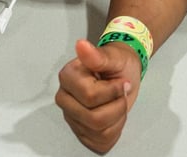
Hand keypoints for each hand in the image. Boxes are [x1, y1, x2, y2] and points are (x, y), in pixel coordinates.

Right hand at [55, 39, 140, 153]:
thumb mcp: (113, 57)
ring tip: (116, 102)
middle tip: (119, 93)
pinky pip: (101, 141)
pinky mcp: (81, 130)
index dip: (113, 92)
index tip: (121, 82)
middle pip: (94, 119)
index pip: (90, 96)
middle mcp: (65, 98)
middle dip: (116, 107)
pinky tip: (113, 114)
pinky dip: (114, 131)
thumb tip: (81, 46)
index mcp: (68, 76)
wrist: (121, 72)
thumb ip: (97, 56)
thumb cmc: (117, 63)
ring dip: (117, 118)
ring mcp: (71, 116)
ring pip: (99, 132)